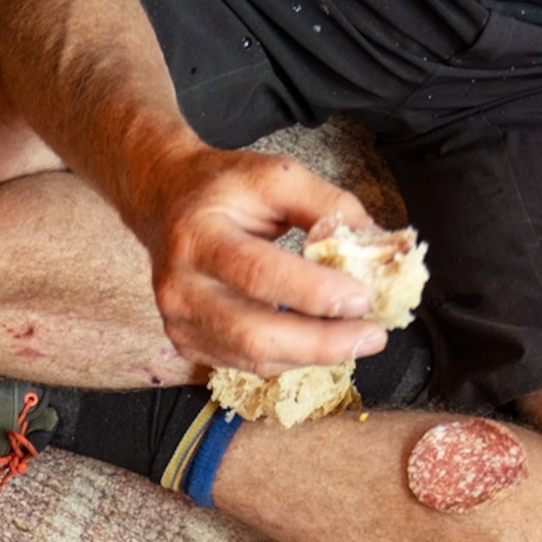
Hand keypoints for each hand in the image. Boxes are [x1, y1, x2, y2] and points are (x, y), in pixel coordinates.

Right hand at [127, 143, 383, 373]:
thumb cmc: (224, 189)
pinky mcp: (186, 342)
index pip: (258, 274)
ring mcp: (178, 322)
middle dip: (321, 343)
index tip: (362, 298)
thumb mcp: (277, 176)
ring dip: (312, 356)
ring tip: (356, 340)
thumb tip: (378, 246)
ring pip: (253, 358)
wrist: (164, 201)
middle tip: (372, 336)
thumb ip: (328, 205)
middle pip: (254, 333)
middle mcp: (180, 286)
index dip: (313, 292)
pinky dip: (289, 358)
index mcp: (198, 236)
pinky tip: (316, 341)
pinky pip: (246, 365)